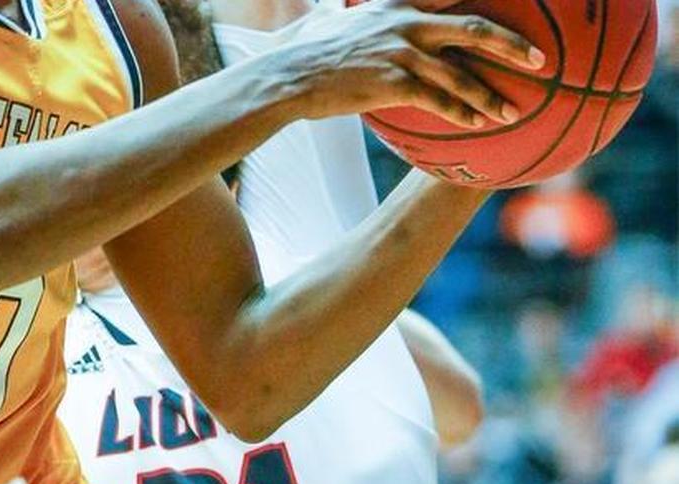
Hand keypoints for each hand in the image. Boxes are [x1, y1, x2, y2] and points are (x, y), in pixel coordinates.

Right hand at [277, 0, 545, 126]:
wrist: (287, 76)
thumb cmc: (304, 52)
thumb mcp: (332, 20)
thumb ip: (352, 15)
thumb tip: (341, 11)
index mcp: (397, 4)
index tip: (522, 6)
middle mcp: (406, 23)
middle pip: (473, 28)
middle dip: (512, 43)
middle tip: (540, 59)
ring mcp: (401, 52)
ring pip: (460, 73)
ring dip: (490, 95)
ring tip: (514, 111)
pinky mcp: (392, 82)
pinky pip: (437, 100)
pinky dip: (460, 113)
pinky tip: (478, 126)